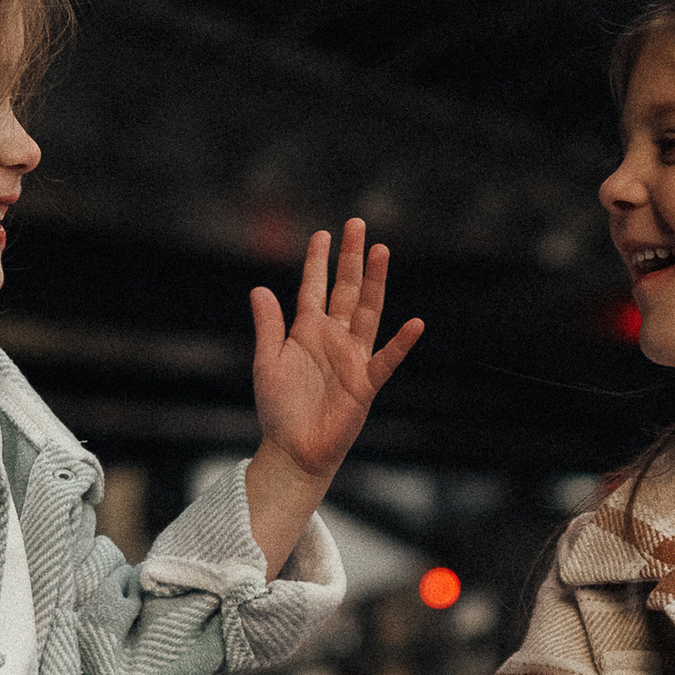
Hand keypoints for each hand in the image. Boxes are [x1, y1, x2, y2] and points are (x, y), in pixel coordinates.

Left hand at [243, 221, 423, 570]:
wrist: (293, 450)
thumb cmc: (279, 409)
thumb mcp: (267, 363)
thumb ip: (268, 327)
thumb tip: (259, 289)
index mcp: (307, 332)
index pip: (314, 288)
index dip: (318, 262)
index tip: (322, 234)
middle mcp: (333, 339)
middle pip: (346, 290)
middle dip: (351, 258)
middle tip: (356, 224)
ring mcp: (352, 358)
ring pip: (367, 312)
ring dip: (374, 283)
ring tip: (381, 251)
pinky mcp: (365, 383)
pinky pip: (386, 359)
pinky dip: (401, 344)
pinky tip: (415, 324)